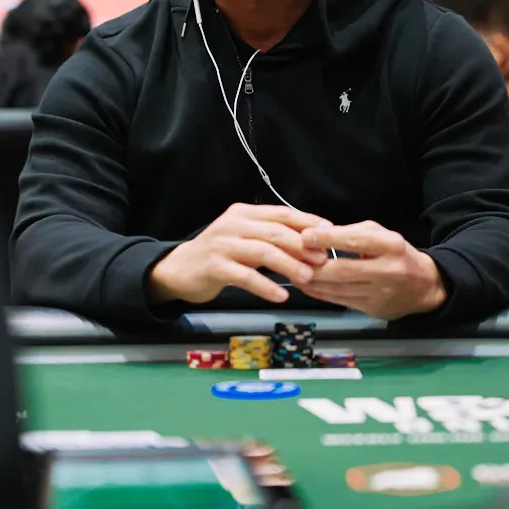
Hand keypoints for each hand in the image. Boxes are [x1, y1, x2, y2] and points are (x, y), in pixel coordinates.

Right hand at [147, 204, 332, 304]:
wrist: (179, 270)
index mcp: (244, 214)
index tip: (328, 233)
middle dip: (302, 246)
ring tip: (306, 278)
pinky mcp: (214, 266)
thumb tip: (311, 244)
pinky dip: (265, 286)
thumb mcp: (244, 238)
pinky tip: (280, 295)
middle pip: (275, 232)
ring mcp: (222, 245)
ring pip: (263, 252)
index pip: (281, 213)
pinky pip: (245, 276)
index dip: (307, 222)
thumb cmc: (219, 255)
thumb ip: (270, 237)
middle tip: (322, 260)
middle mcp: (233, 224)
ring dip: (288, 265)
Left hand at [294, 221, 446, 319]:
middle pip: (343, 270)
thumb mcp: (381, 234)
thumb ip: (352, 232)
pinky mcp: (372, 309)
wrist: (424, 286)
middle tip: (290, 258)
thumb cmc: (397, 254)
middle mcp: (387, 270)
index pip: (356, 241)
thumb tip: (320, 235)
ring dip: (311, 281)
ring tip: (291, 271)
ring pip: (338, 289)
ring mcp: (380, 293)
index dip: (328, 239)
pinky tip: (305, 285)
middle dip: (313, 266)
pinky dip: (319, 293)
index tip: (306, 236)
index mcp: (391, 246)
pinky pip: (339, 301)